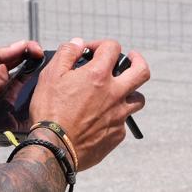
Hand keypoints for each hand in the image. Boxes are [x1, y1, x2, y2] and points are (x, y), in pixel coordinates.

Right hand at [28, 38, 149, 170]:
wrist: (55, 148)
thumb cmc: (50, 110)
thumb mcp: (51, 75)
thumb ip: (66, 53)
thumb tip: (78, 43)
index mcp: (98, 75)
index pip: (112, 47)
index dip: (101, 44)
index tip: (91, 51)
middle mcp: (114, 93)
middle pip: (142, 71)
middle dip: (138, 60)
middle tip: (132, 58)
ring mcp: (119, 115)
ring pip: (138, 99)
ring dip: (130, 91)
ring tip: (117, 91)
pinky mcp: (117, 134)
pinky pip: (124, 121)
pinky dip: (116, 116)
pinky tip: (101, 118)